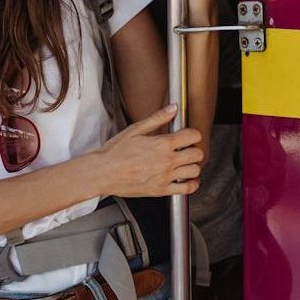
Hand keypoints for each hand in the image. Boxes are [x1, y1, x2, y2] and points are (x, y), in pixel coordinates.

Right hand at [91, 104, 205, 196]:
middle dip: (194, 149)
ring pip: (195, 171)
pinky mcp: (161, 190)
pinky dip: (192, 184)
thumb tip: (173, 108)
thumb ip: (157, 118)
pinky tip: (187, 179)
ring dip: (193, 165)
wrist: (102, 173)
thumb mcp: (135, 129)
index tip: (188, 135)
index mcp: (162, 144)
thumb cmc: (114, 153)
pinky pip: (187, 189)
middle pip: (197, 154)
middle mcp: (166, 161)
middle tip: (187, 148)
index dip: (193, 134)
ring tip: (184, 163)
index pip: (192, 136)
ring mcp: (165, 177)